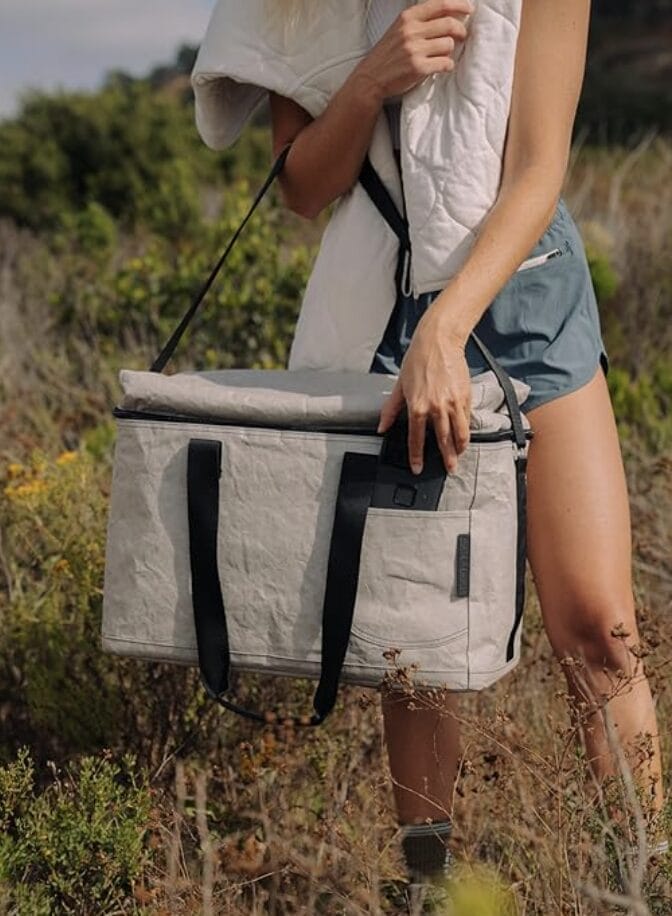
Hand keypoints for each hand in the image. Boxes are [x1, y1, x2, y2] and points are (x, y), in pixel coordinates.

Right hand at [356, 0, 473, 100]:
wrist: (371, 77)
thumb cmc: (388, 54)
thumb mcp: (400, 28)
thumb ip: (421, 21)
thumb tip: (449, 16)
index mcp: (408, 17)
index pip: (441, 5)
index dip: (459, 5)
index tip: (469, 9)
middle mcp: (412, 31)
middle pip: (450, 24)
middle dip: (461, 30)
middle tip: (463, 36)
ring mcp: (415, 50)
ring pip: (449, 45)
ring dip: (450, 51)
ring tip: (443, 55)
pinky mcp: (418, 68)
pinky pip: (445, 64)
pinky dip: (447, 66)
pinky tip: (441, 67)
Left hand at [377, 313, 471, 474]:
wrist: (438, 342)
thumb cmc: (417, 360)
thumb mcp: (399, 386)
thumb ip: (391, 410)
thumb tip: (382, 427)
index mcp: (417, 407)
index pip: (416, 439)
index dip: (416, 456)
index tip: (417, 468)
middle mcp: (436, 408)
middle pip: (443, 441)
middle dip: (446, 458)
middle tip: (449, 469)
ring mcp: (453, 403)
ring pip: (459, 433)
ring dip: (460, 448)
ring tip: (459, 456)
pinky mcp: (465, 396)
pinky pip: (467, 419)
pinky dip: (466, 430)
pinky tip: (464, 436)